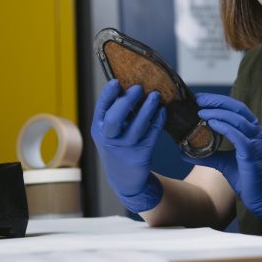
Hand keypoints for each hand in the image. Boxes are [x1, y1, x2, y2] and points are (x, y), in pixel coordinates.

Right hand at [90, 79, 166, 212]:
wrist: (124, 179)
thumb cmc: (117, 147)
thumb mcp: (109, 132)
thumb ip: (115, 113)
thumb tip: (129, 85)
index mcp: (98, 129)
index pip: (101, 109)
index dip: (108, 95)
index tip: (116, 81)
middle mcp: (109, 139)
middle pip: (115, 119)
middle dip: (126, 102)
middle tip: (138, 87)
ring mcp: (124, 149)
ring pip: (136, 128)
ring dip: (147, 109)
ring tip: (156, 95)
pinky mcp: (140, 156)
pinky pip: (151, 136)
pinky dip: (157, 122)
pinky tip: (162, 111)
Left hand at [183, 93, 261, 239]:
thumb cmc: (249, 180)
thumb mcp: (224, 163)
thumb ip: (207, 155)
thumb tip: (184, 152)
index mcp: (253, 132)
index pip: (236, 109)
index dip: (218, 101)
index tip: (200, 99)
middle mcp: (258, 133)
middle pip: (237, 109)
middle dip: (217, 101)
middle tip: (198, 99)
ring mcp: (258, 143)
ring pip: (238, 120)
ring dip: (218, 113)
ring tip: (201, 111)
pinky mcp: (254, 154)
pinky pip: (239, 136)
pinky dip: (225, 127)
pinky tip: (212, 124)